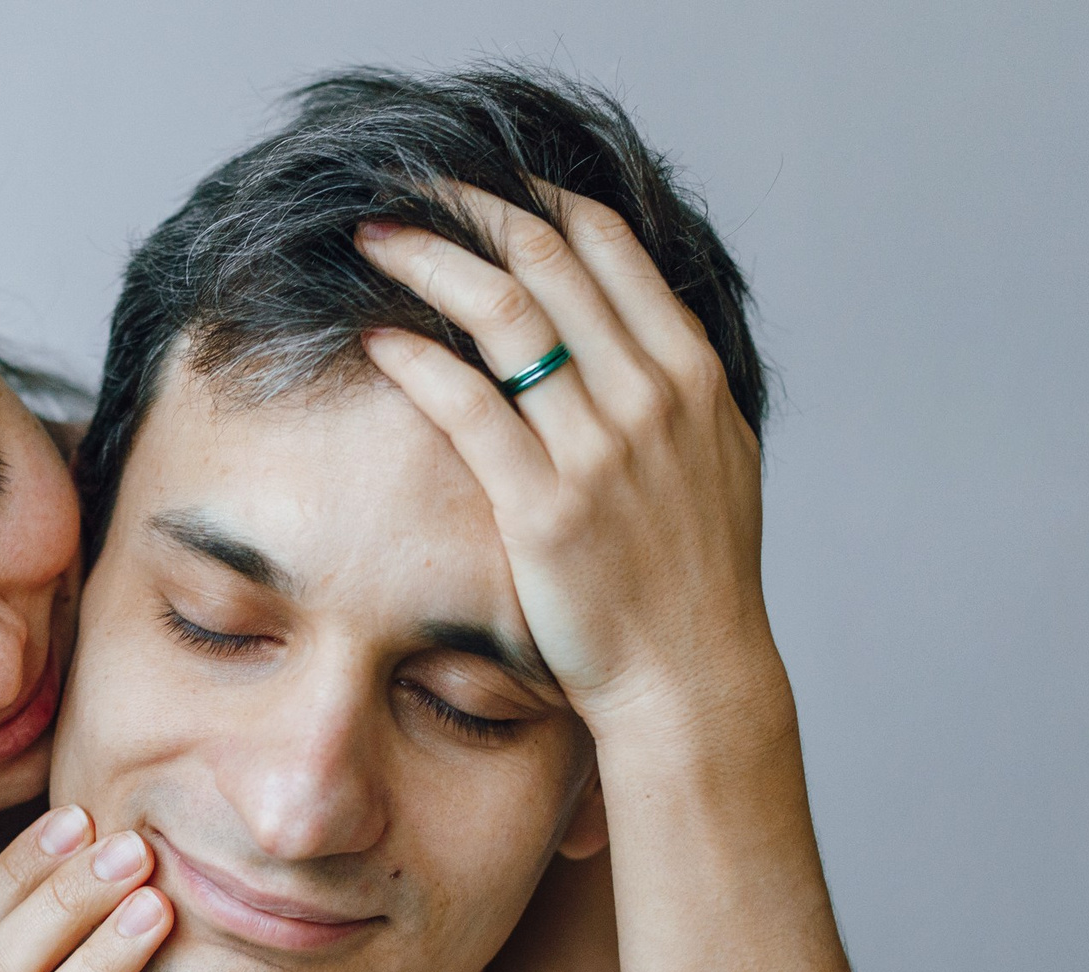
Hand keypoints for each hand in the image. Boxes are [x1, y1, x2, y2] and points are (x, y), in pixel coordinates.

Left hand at [356, 182, 785, 744]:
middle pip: (547, 260)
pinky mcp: (545, 506)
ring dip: (429, 261)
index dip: (534, 199)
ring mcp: (599, 449)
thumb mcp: (713, 460)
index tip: (480, 181)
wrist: (692, 673)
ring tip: (375, 238)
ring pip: (504, 314)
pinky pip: (469, 406)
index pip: (607, 245)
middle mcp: (649, 396)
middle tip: (408, 187)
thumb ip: (671, 389)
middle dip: (468, 208)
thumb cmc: (693, 577)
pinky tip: (376, 337)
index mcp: (690, 373)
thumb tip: (627, 334)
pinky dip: (417, 360)